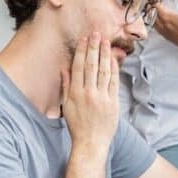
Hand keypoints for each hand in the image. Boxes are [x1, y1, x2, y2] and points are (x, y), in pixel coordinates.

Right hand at [60, 33, 118, 150]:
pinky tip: (113, 59)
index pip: (78, 67)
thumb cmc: (77, 125)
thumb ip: (66, 86)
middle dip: (93, 48)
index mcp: (75, 93)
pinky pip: (114, 81)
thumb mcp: (67, 105)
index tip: (83, 40)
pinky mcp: (113, 102)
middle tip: (95, 34)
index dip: (81, 52)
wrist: (91, 143)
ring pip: (104, 71)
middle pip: (91, 65)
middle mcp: (88, 93)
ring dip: (105, 54)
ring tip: (105, 42)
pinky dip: (114, 69)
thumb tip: (64, 69)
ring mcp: (102, 97)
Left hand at [154, 0, 177, 65]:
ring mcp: (165, 33)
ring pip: (153, 23)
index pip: (156, 7)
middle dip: (151, 7)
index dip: (153, 0)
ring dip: (151, 16)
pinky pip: (157, 30)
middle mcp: (164, 26)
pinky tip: (158, 22)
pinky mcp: (168, 38)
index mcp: (169, 19)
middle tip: (150, 1)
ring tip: (152, 10)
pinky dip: (155, 24)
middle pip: (152, 15)